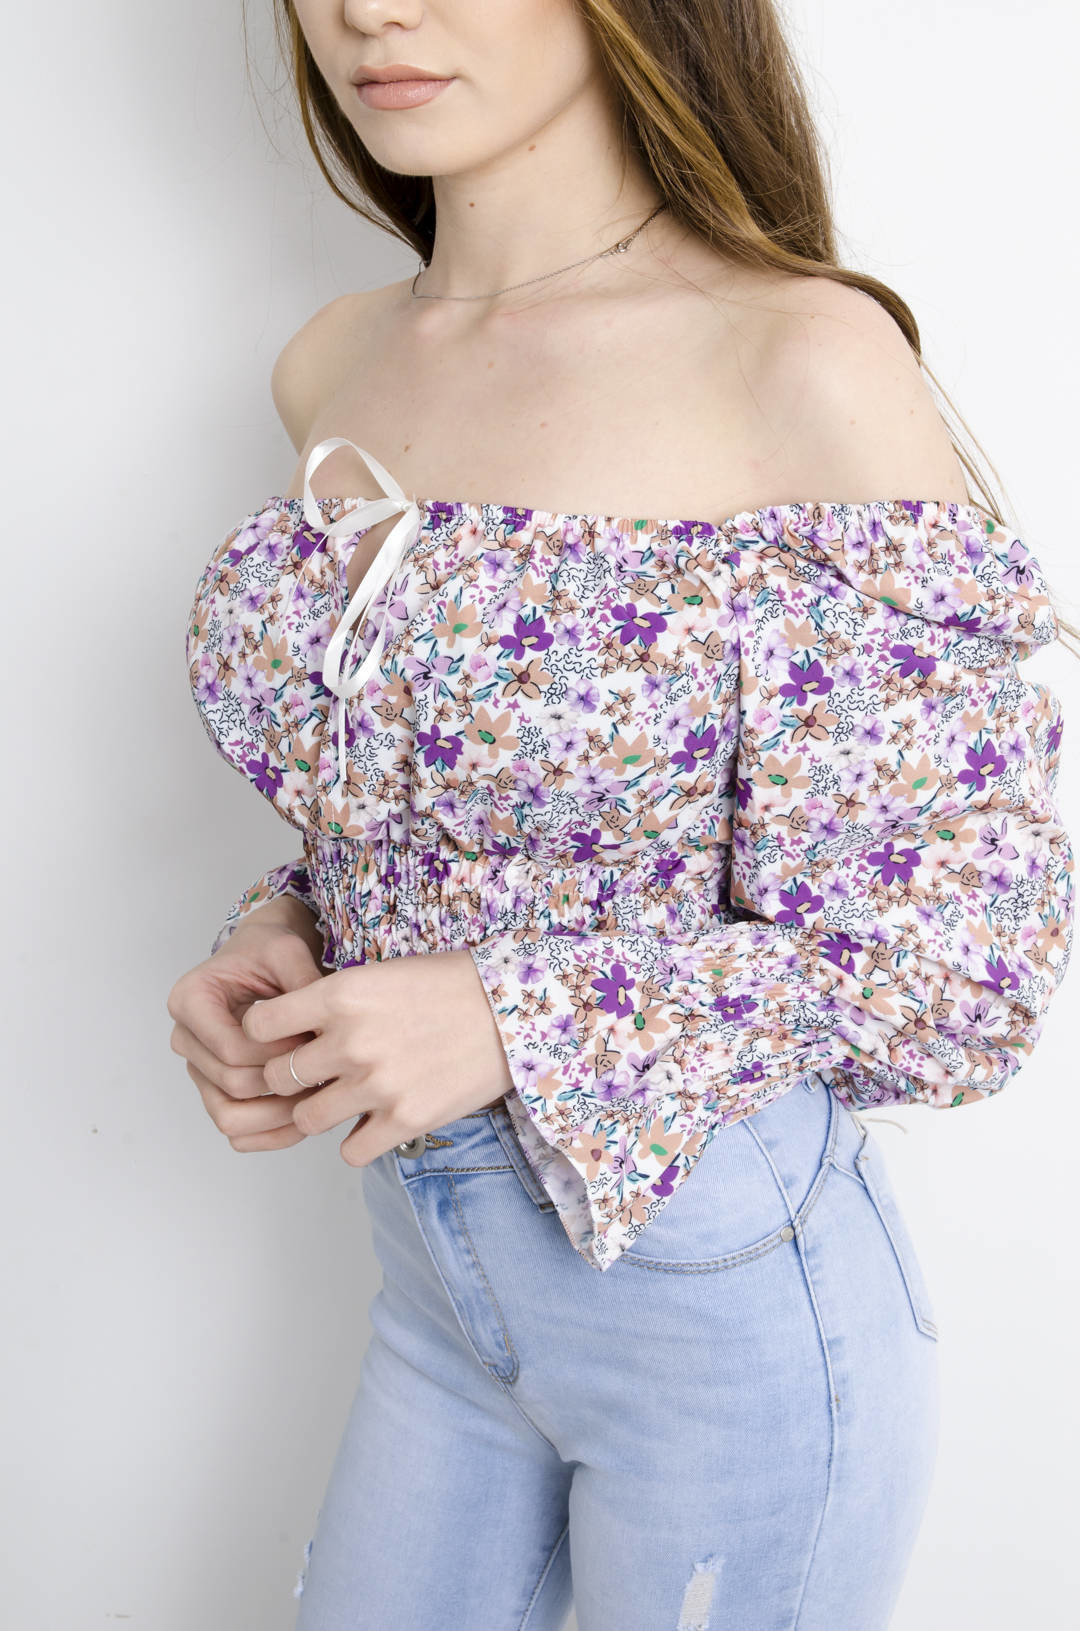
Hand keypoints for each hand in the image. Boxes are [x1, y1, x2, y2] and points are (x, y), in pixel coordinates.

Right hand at [167, 907, 327, 1152]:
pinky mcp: (214, 1091)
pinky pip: (237, 1131)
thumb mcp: (287, 952)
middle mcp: (185, 1039)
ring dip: (278, 1116)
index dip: (278, 1054)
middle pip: (232, 1084)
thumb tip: (323, 1029)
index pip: (232, 1049)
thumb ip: (302, 982)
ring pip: (229, 1117)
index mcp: (189, 1000)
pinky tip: (306, 1118)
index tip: (314, 1041)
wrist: (262, 960)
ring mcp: (198, 1070)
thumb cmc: (269, 953)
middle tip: (326, 1073)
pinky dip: (270, 1134)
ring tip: (318, 1099)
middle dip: (284, 1083)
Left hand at [241, 948, 514, 1164]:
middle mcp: (350, 1041)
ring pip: (307, 1118)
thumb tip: (293, 1033)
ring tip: (343, 1100)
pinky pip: (349, 1152)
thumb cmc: (451, 986)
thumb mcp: (381, 974)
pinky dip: (357, 1142)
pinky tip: (374, 1122)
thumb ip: (335, 1004)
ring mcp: (376, 1085)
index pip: (259, 1025)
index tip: (278, 1039)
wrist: (514, 1012)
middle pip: (278, 1077)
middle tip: (311, 1074)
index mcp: (341, 994)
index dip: (264, 1035)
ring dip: (319, 1112)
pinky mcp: (404, 1121)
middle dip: (289, 1078)